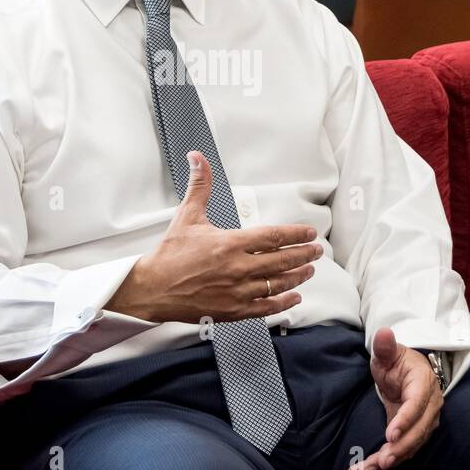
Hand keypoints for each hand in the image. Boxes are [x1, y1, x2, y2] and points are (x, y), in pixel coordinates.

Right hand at [107, 151, 322, 323]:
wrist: (153, 288)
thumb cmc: (170, 255)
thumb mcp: (187, 215)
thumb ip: (200, 186)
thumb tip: (198, 159)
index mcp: (230, 244)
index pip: (273, 237)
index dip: (296, 234)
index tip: (309, 233)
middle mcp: (237, 268)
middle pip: (282, 260)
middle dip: (304, 254)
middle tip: (316, 250)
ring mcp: (237, 292)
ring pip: (278, 284)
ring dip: (297, 276)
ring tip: (308, 270)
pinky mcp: (233, 311)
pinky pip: (266, 308)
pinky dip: (283, 302)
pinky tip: (293, 298)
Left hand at [347, 327, 443, 469]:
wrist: (406, 373)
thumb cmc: (397, 361)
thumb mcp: (388, 353)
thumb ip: (385, 346)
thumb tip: (383, 333)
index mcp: (423, 384)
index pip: (417, 405)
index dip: (405, 420)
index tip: (390, 433)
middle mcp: (429, 406)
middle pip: (418, 432)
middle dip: (400, 448)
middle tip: (381, 461)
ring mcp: (424, 422)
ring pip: (411, 446)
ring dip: (390, 460)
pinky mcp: (413, 434)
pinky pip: (403, 450)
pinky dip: (386, 462)